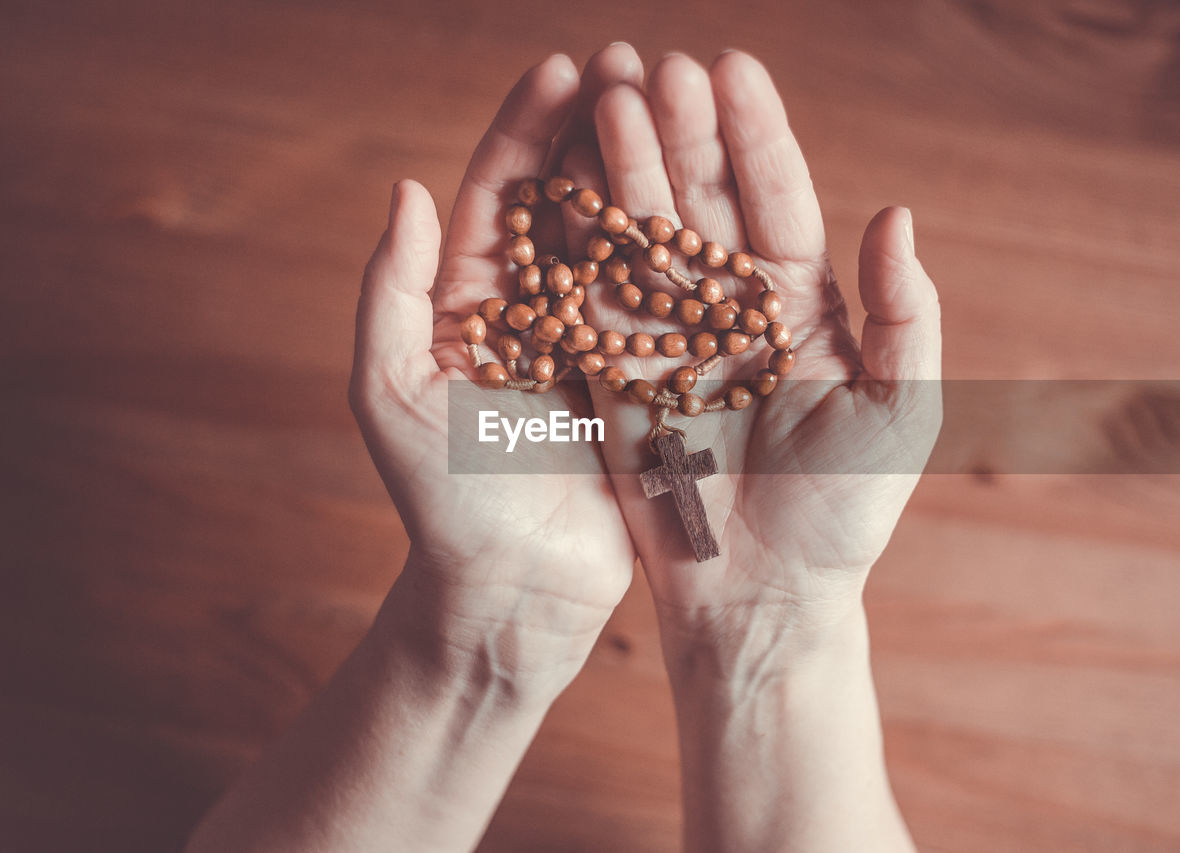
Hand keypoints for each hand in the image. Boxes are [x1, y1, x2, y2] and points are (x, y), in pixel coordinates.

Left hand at [350, 48, 646, 691]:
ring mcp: (590, 344)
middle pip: (565, 202)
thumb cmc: (442, 502)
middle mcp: (532, 312)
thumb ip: (391, 292)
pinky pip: (662, 306)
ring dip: (644, 174)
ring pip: (620, 241)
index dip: (524, 131)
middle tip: (634, 62)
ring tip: (677, 106)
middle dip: (594, 130)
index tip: (561, 68)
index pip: (498, 197)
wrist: (513, 591)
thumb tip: (407, 188)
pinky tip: (711, 198)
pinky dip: (683, 252)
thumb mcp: (391, 393)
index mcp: (468, 304)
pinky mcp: (640, 382)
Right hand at [566, 51, 941, 650]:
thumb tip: (895, 212)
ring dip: (625, 168)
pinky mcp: (615, 375)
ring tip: (605, 96)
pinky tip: (562, 177)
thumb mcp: (901, 413)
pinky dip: (579, 241)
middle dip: (681, 133)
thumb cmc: (841, 514)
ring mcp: (667, 338)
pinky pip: (595, 298)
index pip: (777, 201)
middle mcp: (730, 308)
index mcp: (801, 306)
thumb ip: (906, 313)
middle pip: (703, 203)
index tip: (730, 67)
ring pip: (643, 236)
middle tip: (655, 66)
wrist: (758, 598)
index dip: (756, 136)